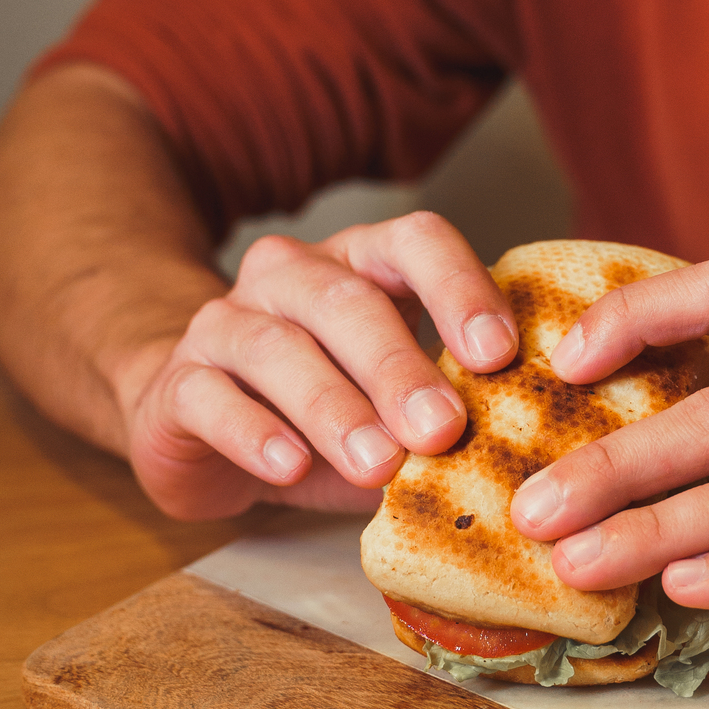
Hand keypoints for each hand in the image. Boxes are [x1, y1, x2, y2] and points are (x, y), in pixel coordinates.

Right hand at [120, 212, 516, 519]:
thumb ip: (451, 417)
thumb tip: (531, 462)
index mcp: (360, 263)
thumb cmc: (326, 412)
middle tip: (444, 428)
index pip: (414, 242)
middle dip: (400, 367)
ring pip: (278, 348)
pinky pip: (212, 398)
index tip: (499, 353)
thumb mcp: (395, 408)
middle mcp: (291, 276)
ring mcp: (226, 322)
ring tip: (379, 463)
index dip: (459, 287)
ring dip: (334, 407)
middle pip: (347, 301)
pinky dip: (254, 433)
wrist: (197, 424)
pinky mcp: (178, 384)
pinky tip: (291, 467)